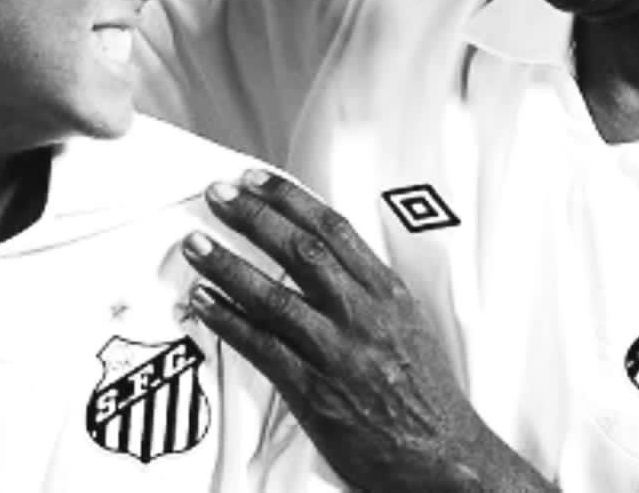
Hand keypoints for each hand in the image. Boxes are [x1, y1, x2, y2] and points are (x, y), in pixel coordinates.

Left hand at [183, 171, 550, 492]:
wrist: (442, 457)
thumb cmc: (425, 393)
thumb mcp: (408, 323)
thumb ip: (366, 288)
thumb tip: (320, 254)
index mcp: (387, 294)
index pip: (332, 230)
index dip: (289, 199)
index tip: (256, 180)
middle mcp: (363, 316)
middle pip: (299, 251)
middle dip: (253, 217)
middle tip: (218, 195)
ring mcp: (338, 353)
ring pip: (273, 296)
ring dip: (227, 266)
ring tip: (196, 244)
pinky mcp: (315, 391)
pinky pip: (262, 348)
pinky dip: (229, 323)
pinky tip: (204, 304)